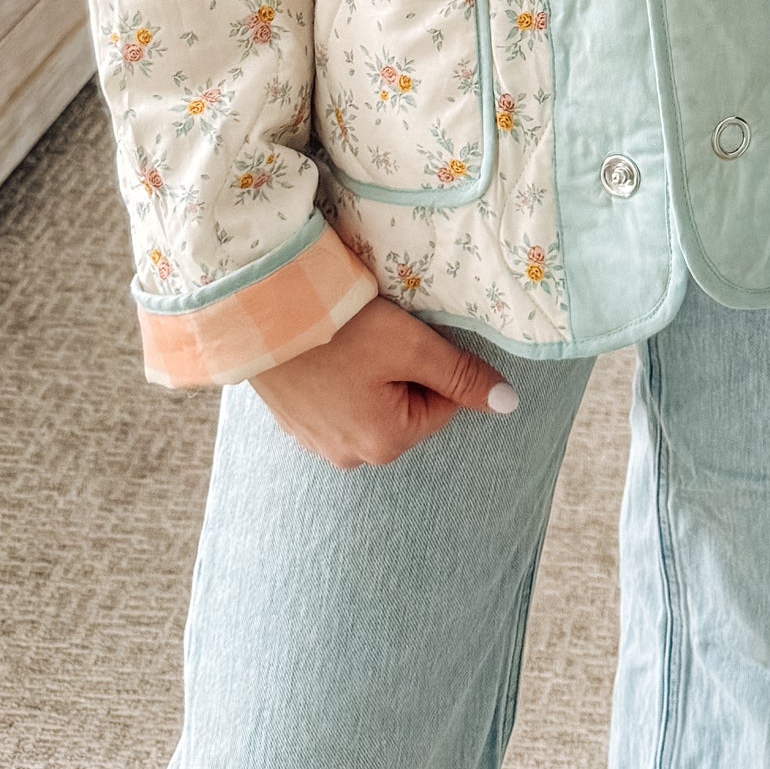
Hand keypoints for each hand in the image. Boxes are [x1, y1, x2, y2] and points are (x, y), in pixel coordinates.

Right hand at [249, 294, 518, 469]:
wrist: (260, 311)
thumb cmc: (340, 326)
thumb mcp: (411, 344)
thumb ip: (462, 375)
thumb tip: (509, 404)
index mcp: (387, 443)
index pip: (443, 402)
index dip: (433, 362)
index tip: (405, 336)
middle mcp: (352, 457)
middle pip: (407, 408)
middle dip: (401, 372)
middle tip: (375, 336)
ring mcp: (318, 444)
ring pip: (372, 406)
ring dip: (370, 375)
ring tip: (348, 342)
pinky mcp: (294, 425)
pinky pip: (337, 405)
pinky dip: (339, 380)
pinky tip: (324, 353)